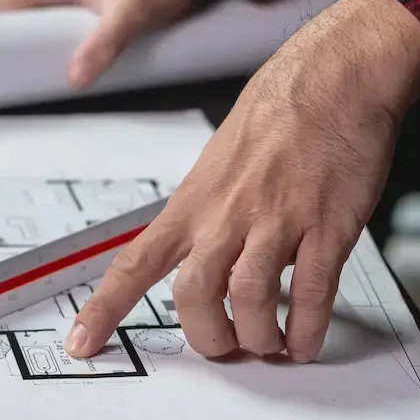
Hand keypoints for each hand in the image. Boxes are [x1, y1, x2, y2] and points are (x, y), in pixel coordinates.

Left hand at [63, 0, 419, 362]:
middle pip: (193, 295)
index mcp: (193, 201)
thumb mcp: (219, 159)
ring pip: (249, 299)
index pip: (134, 262)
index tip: (81, 343)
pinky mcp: (328, 226)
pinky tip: (305, 339)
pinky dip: (307, 328)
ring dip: (257, 336)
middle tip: (225, 346)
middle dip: (206, 336)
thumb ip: (207, 208)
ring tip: (269, 344)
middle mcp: (227, 214)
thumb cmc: (280, 109)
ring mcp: (278, 220)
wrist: (337, 73)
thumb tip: (200, 247)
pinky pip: (313, 293)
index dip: (105, 308)